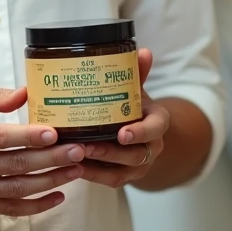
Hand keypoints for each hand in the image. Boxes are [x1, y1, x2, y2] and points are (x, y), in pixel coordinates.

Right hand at [0, 86, 85, 216]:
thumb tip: (26, 94)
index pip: (1, 137)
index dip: (29, 136)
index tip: (54, 133)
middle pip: (15, 164)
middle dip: (51, 158)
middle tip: (77, 151)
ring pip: (17, 188)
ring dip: (50, 181)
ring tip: (75, 170)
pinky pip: (10, 208)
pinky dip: (36, 205)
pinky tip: (57, 195)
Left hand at [79, 49, 170, 188]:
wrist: (139, 131)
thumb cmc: (132, 106)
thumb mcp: (135, 89)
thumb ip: (136, 73)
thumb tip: (143, 51)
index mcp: (157, 122)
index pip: (156, 128)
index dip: (141, 132)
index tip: (122, 133)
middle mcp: (152, 146)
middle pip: (136, 154)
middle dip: (110, 152)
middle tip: (86, 146)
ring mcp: (140, 165)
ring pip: (122, 171)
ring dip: (98, 166)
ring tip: (76, 156)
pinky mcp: (125, 176)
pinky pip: (111, 181)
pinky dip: (93, 176)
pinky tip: (74, 167)